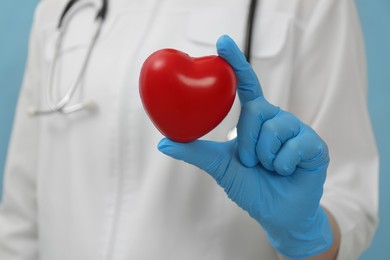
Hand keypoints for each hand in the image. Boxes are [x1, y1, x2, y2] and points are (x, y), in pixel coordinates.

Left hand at [158, 35, 332, 257]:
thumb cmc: (251, 186)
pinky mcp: (314, 144)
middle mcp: (276, 119)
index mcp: (256, 119)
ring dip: (264, 156)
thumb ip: (196, 152)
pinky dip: (283, 164)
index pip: (246, 85)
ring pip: (274, 128)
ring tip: (269, 168)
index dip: (236, 62)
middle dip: (248, 142)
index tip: (222, 42)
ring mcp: (297, 130)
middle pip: (257, 110)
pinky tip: (286, 171)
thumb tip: (163, 142)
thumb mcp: (221, 167)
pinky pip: (294, 145)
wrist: (277, 213)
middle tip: (251, 162)